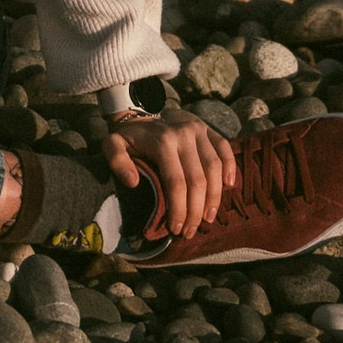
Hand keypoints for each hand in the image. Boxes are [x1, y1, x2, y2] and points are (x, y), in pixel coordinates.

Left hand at [106, 110, 237, 237]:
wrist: (141, 112)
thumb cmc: (128, 138)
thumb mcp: (112, 145)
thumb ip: (117, 162)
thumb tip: (133, 182)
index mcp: (162, 141)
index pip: (176, 182)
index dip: (179, 209)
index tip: (175, 229)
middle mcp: (184, 134)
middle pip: (197, 180)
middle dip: (195, 211)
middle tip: (190, 231)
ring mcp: (199, 130)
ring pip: (214, 168)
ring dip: (214, 198)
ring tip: (207, 219)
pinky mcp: (208, 129)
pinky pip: (225, 148)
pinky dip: (230, 168)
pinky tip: (228, 187)